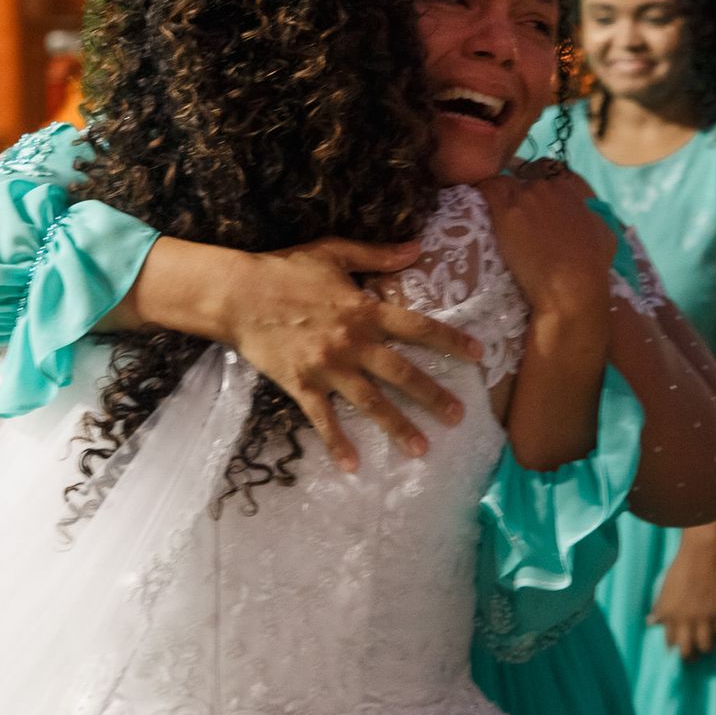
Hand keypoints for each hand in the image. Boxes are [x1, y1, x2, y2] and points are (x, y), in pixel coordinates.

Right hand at [211, 238, 482, 471]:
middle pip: (401, 373)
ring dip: (397, 427)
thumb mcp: (333, 252)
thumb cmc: (284, 269)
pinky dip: (337, 443)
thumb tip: (417, 247)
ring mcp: (327, 367)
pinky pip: (323, 419)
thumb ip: (377, 254)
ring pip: (370, 402)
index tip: (478, 356)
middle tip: (458, 416)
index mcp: (363, 309)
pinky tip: (352, 467)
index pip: (417, 326)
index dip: (450, 340)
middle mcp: (352, 342)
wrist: (236, 294)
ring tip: (422, 449)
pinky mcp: (301, 384)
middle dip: (433, 396)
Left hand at [479, 164, 616, 317]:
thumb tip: (582, 213)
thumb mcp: (603, 231)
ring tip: (497, 218)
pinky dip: (482, 194)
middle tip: (516, 220)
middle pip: (523, 183)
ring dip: (500, 198)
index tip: (532, 207)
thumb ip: (589, 214)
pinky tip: (479, 207)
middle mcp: (546, 186)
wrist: (571, 284)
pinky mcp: (505, 212)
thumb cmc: (592, 265)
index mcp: (569, 189)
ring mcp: (524, 197)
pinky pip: (487, 190)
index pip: (546, 176)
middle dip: (519, 198)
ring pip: (504, 186)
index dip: (537, 191)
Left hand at [648, 530, 715, 661]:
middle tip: (694, 657)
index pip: (670, 641)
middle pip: (688, 650)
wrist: (702, 555)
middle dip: (690, 657)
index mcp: (669, 614)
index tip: (678, 650)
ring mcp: (705, 617)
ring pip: (707, 647)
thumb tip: (651, 622)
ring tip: (710, 643)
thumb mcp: (665, 589)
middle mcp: (686, 619)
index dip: (674, 647)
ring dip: (708, 647)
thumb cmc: (681, 569)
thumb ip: (660, 608)